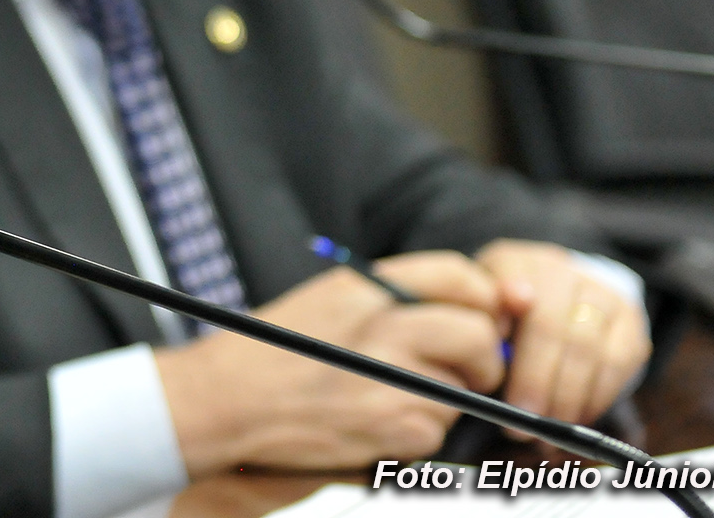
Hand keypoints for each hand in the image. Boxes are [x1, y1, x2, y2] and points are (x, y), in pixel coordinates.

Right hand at [157, 252, 508, 474]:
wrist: (224, 400)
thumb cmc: (270, 354)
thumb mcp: (328, 301)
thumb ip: (391, 301)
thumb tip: (464, 313)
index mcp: (366, 287)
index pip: (460, 275)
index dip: (486, 298)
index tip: (488, 317)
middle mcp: (382, 324)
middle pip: (478, 334)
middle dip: (482, 360)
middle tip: (462, 375)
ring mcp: (389, 375)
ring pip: (461, 392)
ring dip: (441, 405)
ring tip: (388, 402)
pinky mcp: (391, 425)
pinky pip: (436, 433)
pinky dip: (415, 438)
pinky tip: (374, 427)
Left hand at [476, 239, 648, 429]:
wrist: (559, 297)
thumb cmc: (507, 310)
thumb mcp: (482, 304)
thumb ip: (484, 313)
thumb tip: (497, 329)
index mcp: (516, 262)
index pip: (511, 282)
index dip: (506, 314)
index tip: (496, 343)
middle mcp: (564, 271)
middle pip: (551, 327)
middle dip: (535, 380)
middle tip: (520, 417)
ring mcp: (602, 296)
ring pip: (588, 350)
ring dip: (566, 398)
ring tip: (544, 427)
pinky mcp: (631, 324)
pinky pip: (617, 366)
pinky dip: (595, 398)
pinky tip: (574, 417)